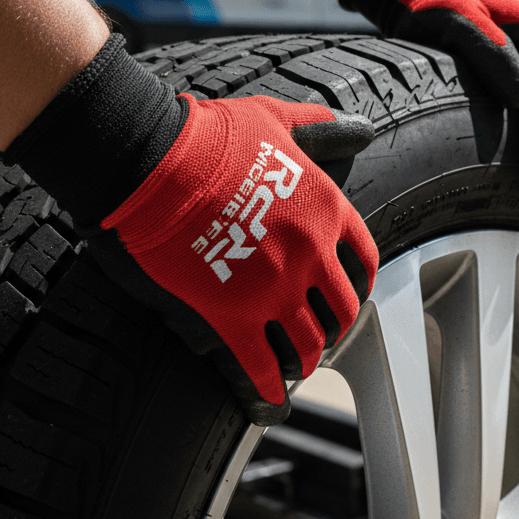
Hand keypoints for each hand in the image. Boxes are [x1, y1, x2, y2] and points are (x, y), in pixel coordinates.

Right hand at [92, 96, 377, 419]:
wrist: (156, 161)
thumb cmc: (211, 134)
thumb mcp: (279, 120)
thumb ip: (321, 129)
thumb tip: (359, 128)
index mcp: (325, 210)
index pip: (362, 257)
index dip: (360, 280)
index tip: (353, 291)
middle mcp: (311, 255)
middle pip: (340, 308)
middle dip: (336, 325)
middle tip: (325, 333)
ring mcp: (276, 290)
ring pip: (308, 343)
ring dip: (307, 359)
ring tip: (300, 367)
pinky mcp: (233, 316)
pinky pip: (260, 364)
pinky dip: (267, 386)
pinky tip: (269, 398)